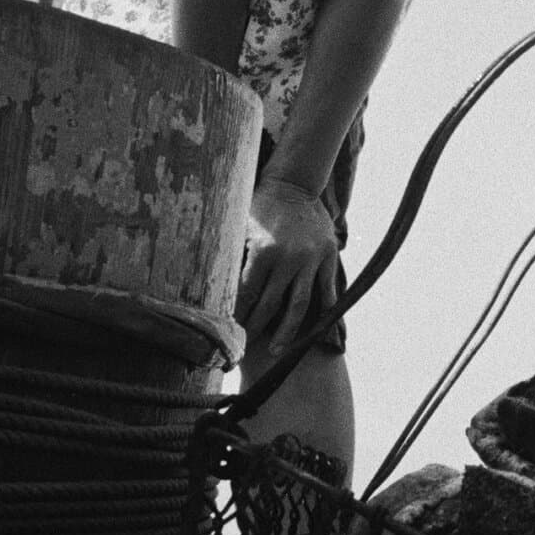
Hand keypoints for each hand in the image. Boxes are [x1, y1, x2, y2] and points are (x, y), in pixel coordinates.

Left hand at [239, 177, 341, 351]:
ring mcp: (312, 259)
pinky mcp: (328, 256)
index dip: (237, 316)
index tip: (229, 333)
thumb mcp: (239, 226)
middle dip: (256, 329)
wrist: (295, 184)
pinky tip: (316, 330)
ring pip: (299, 305)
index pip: (246, 295)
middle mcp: (289, 258)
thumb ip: (230, 255)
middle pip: (270, 305)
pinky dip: (323, 310)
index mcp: (264, 251)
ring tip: (277, 350)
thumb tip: (206, 283)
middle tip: (245, 348)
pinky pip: (327, 289)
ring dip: (287, 331)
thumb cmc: (260, 206)